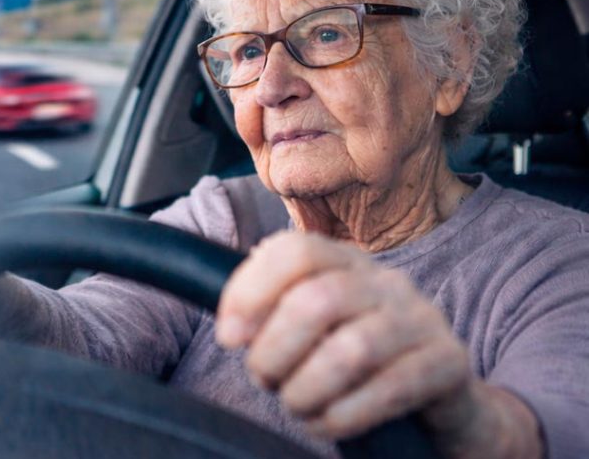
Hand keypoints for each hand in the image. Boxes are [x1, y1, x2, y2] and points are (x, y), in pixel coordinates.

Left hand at [214, 231, 537, 456]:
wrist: (443, 400)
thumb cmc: (357, 364)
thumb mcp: (315, 329)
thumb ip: (273, 315)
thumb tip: (232, 329)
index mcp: (345, 263)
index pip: (294, 251)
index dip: (250, 291)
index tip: (228, 336)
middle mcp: (385, 282)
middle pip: (316, 301)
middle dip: (274, 350)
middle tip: (264, 379)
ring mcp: (421, 319)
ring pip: (351, 349)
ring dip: (306, 388)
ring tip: (295, 405)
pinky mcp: (448, 362)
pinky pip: (390, 389)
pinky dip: (344, 414)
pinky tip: (324, 424)